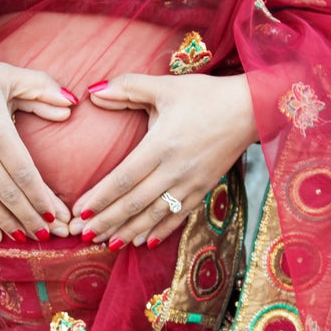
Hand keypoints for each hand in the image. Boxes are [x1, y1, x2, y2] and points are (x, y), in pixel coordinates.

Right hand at [0, 49, 76, 242]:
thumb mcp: (7, 75)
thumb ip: (41, 88)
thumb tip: (70, 105)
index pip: (25, 173)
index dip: (42, 198)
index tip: (58, 216)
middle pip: (8, 194)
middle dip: (31, 219)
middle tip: (49, 236)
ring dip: (7, 224)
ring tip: (25, 239)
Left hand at [70, 73, 257, 248]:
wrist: (251, 109)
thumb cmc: (205, 95)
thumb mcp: (165, 86)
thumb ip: (128, 87)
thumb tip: (93, 91)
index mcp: (161, 145)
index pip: (123, 178)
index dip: (100, 197)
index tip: (79, 210)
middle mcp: (175, 170)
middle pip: (134, 203)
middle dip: (106, 221)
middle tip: (82, 234)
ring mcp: (190, 184)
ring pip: (154, 215)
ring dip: (128, 231)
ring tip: (106, 244)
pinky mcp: (203, 190)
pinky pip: (178, 217)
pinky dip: (159, 231)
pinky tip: (142, 242)